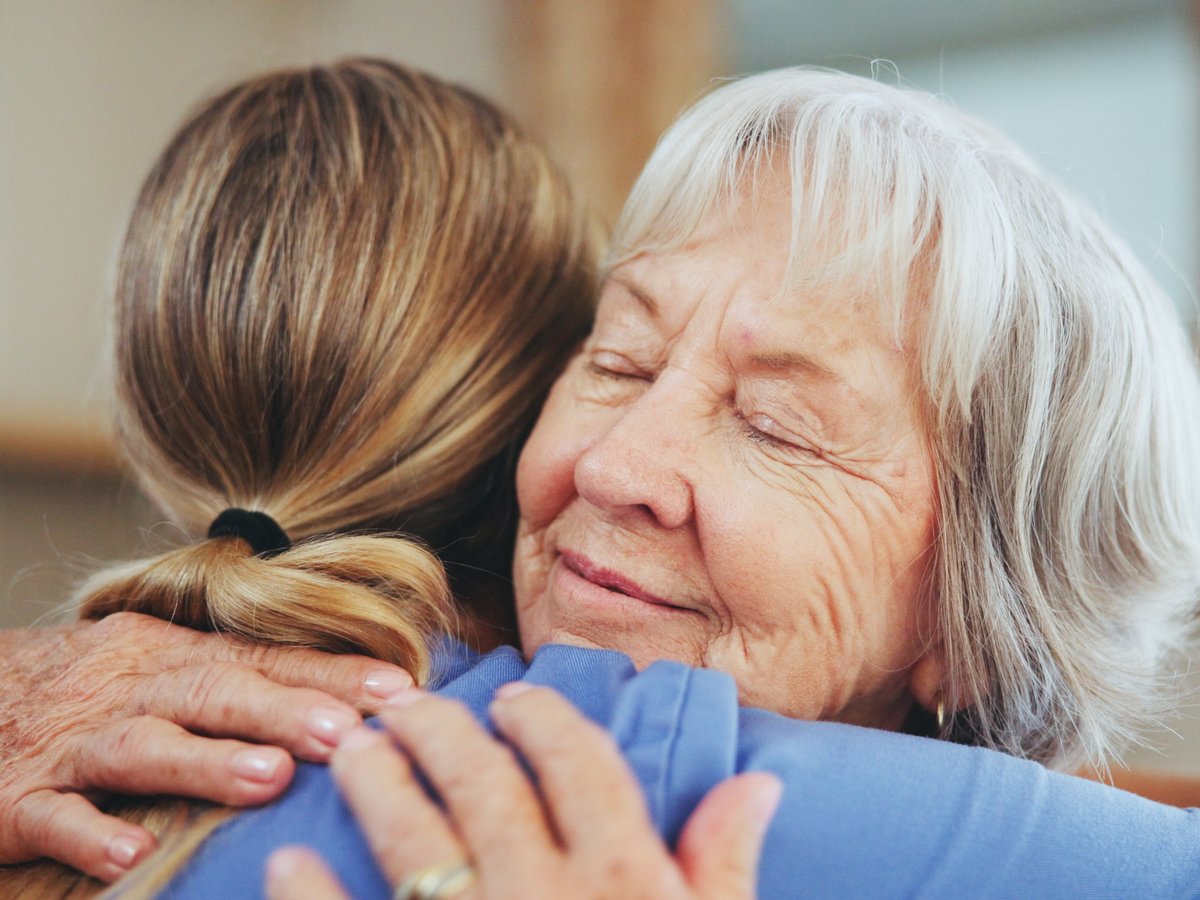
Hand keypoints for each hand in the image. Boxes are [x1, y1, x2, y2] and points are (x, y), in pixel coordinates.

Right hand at [0, 611, 413, 881]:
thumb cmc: (89, 688)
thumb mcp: (161, 665)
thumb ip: (237, 680)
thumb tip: (345, 702)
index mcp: (174, 656)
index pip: (265, 659)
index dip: (331, 673)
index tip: (401, 693)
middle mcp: (132, 689)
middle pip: (214, 692)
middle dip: (285, 711)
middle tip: (348, 735)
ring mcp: (74, 742)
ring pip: (143, 746)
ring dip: (206, 763)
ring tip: (269, 781)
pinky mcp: (17, 798)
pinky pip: (51, 815)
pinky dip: (90, 833)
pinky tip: (132, 855)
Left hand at [265, 684, 780, 899]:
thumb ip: (724, 865)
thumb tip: (755, 782)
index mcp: (623, 880)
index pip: (580, 765)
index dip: (546, 719)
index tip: (516, 698)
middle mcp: (545, 896)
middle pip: (484, 782)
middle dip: (443, 730)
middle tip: (408, 704)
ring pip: (413, 837)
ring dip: (378, 783)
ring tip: (354, 749)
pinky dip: (312, 897)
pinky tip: (288, 862)